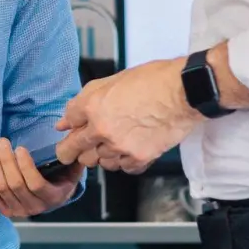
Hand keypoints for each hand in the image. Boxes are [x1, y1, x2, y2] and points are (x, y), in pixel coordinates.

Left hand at [0, 138, 84, 218]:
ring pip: (1, 187)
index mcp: (52, 198)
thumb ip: (72, 158)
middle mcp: (34, 207)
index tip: (20, 148)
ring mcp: (18, 211)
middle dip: (6, 160)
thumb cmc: (62, 180)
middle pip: (15, 184)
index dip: (26, 166)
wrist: (53, 199)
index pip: (35, 184)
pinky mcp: (4, 211)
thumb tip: (74, 142)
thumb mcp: (71, 171)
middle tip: (1, 140)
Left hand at [55, 57, 201, 173]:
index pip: (67, 124)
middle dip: (74, 149)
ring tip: (113, 141)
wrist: (183, 92)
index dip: (70, 125)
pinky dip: (123, 161)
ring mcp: (120, 147)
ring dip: (100, 154)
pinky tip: (129, 148)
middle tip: (84, 143)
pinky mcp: (139, 158)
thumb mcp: (111, 81)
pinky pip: (122, 168)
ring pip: (97, 162)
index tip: (74, 128)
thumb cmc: (152, 81)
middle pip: (74, 151)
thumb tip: (65, 121)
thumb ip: (83, 101)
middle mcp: (102, 130)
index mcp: (92, 106)